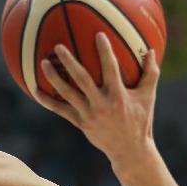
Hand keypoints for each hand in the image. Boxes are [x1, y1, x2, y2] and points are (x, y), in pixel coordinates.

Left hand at [36, 32, 159, 165]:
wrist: (129, 151)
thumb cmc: (141, 120)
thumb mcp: (148, 97)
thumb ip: (151, 74)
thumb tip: (152, 50)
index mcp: (118, 96)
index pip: (111, 69)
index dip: (105, 52)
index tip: (98, 34)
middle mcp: (102, 104)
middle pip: (82, 80)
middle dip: (70, 62)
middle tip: (59, 46)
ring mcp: (89, 115)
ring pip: (68, 94)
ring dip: (54, 78)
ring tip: (43, 63)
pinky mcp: (80, 123)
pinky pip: (60, 110)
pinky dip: (47, 101)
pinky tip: (34, 89)